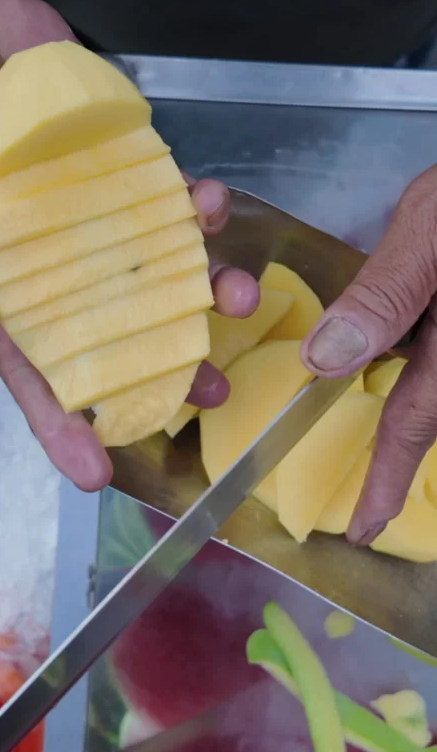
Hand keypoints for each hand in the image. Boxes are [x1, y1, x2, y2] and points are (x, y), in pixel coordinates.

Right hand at [0, 0, 258, 490]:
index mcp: (9, 287)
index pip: (36, 373)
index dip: (63, 424)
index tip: (97, 472)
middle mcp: (63, 268)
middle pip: (117, 337)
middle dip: (164, 369)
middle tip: (207, 394)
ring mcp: (102, 226)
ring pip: (159, 277)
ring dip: (204, 292)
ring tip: (239, 301)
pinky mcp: (131, 178)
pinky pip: (172, 203)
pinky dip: (199, 209)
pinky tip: (213, 207)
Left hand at [301, 166, 436, 544]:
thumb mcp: (432, 222)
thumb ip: (386, 290)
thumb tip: (325, 359)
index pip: (414, 424)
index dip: (387, 481)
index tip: (364, 529)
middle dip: (409, 458)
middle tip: (375, 501)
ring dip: (421, 420)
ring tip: (391, 453)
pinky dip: (428, 379)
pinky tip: (415, 356)